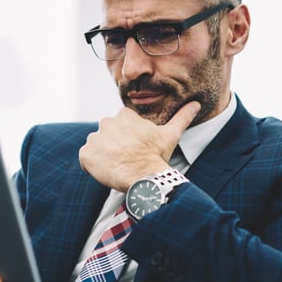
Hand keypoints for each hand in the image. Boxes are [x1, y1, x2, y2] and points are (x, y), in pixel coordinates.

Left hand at [79, 101, 199, 191]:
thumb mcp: (171, 134)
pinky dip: (92, 166)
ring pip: (96, 147)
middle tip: (127, 159)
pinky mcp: (85, 154)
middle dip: (114, 146)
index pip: (120, 127)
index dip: (127, 140)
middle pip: (107, 136)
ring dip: (103, 156)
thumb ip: (182, 117)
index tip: (135, 150)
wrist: (144, 177)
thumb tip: (196, 104)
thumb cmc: (157, 156)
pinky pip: (86, 160)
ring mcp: (94, 138)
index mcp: (123, 115)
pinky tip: (107, 172)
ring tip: (118, 166)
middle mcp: (105, 123)